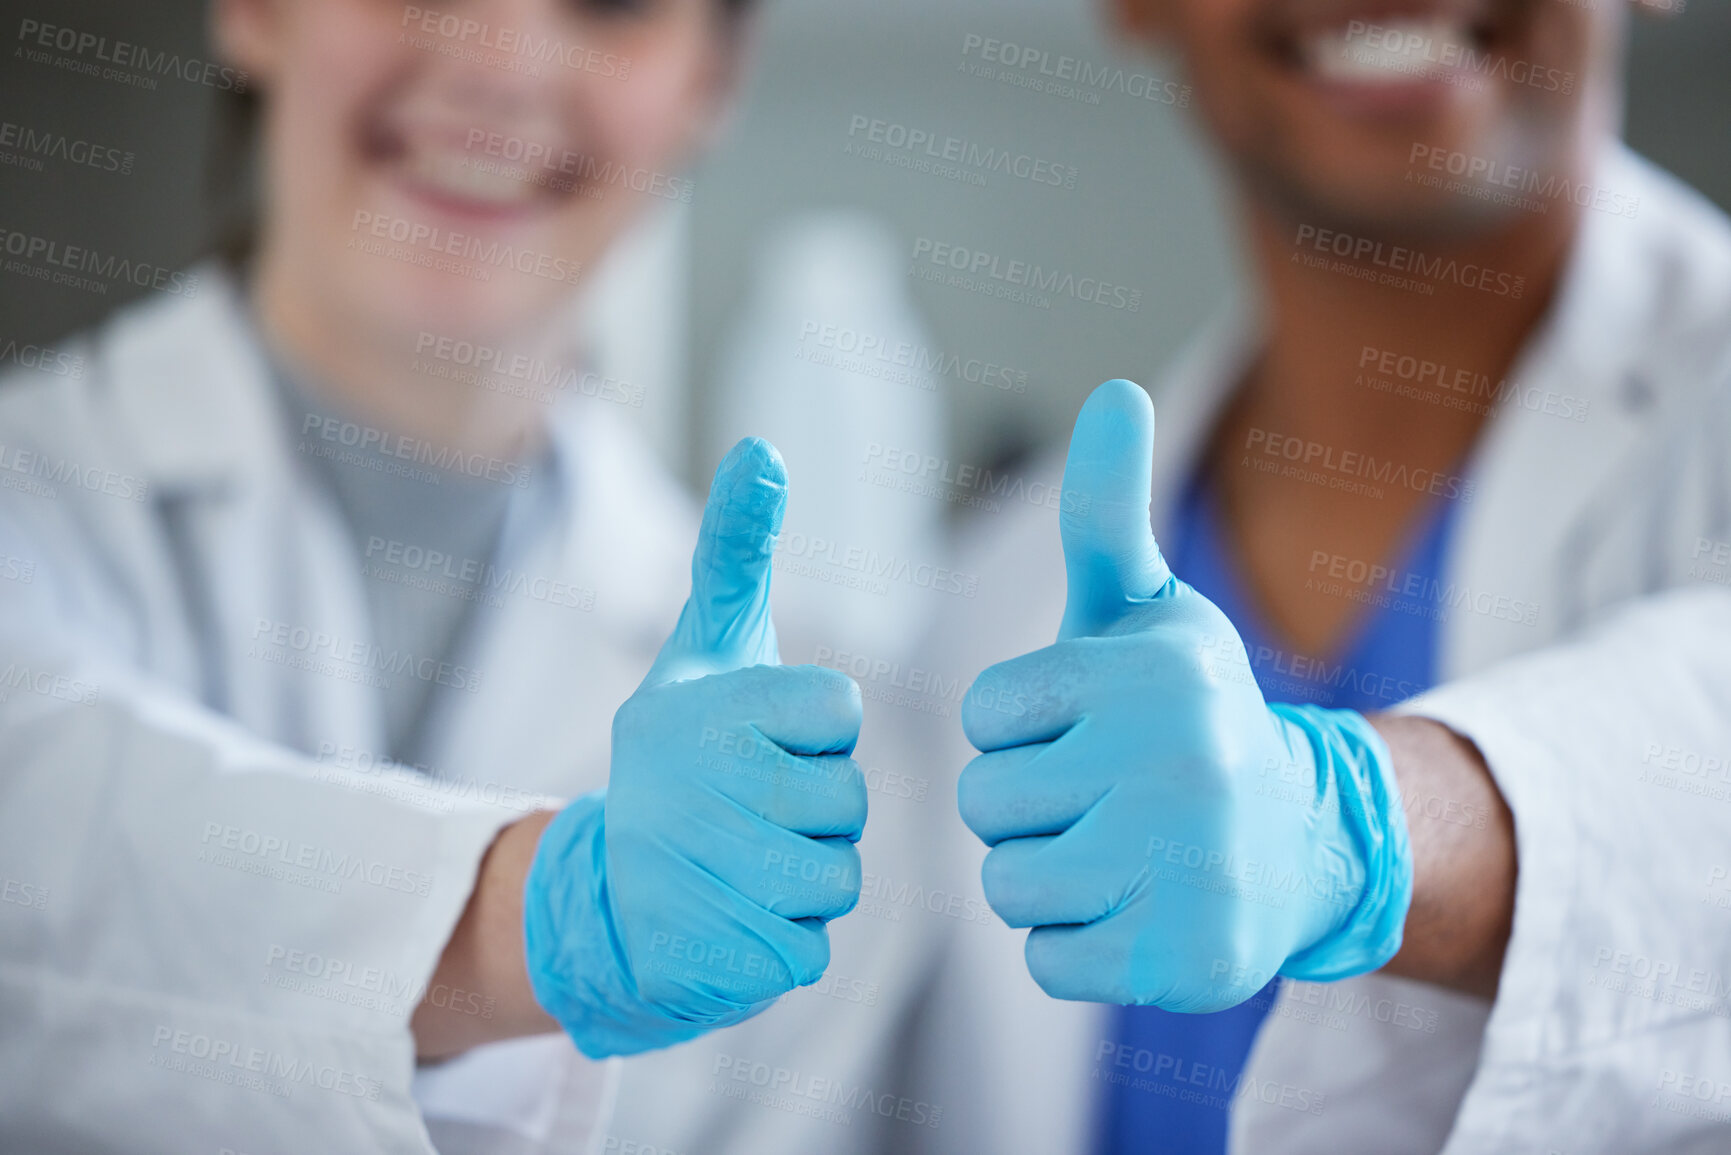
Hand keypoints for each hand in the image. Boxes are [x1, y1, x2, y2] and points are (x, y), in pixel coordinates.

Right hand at [524, 438, 866, 1056]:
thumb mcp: (704, 649)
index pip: (838, 712)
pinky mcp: (710, 958)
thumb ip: (735, 552)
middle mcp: (690, 790)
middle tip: (746, 811)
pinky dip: (783, 939)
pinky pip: (811, 947)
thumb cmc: (680, 759)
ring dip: (805, 878)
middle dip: (815, 812)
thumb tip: (763, 449)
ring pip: (837, 877)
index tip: (760, 739)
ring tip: (740, 863)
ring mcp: (697, 878)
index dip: (815, 732)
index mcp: (699, 710)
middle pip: (847, 801)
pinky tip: (729, 919)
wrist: (605, 897)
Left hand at [956, 380, 1412, 1010]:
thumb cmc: (1187, 714)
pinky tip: (1136, 908)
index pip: (983, 718)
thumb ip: (1108, 511)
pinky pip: (1051, 961)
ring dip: (1043, 877)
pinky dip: (1076, 944)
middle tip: (1098, 797)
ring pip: (1009, 889)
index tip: (1079, 729)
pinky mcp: (1191, 961)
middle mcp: (1181, 765)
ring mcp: (1193, 869)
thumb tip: (1115, 390)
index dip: (1015, 729)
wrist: (1299, 842)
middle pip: (986, 806)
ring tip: (1115, 850)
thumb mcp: (1148, 609)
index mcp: (1153, 674)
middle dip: (1023, 806)